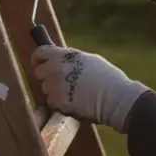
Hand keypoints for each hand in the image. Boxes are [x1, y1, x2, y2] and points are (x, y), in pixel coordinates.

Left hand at [31, 45, 148, 132]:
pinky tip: (73, 102)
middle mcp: (55, 68)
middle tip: (60, 81)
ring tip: (72, 93)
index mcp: (63, 55)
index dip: (38, 58)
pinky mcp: (57, 102)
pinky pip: (51, 102)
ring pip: (45, 88)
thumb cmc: (108, 77)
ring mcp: (54, 86)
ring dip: (54, 91)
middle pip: (39, 71)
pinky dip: (59, 103)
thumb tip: (61, 59)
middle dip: (47, 76)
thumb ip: (70, 58)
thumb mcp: (88, 59)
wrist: (116, 98)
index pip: (39, 52)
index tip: (40, 62)